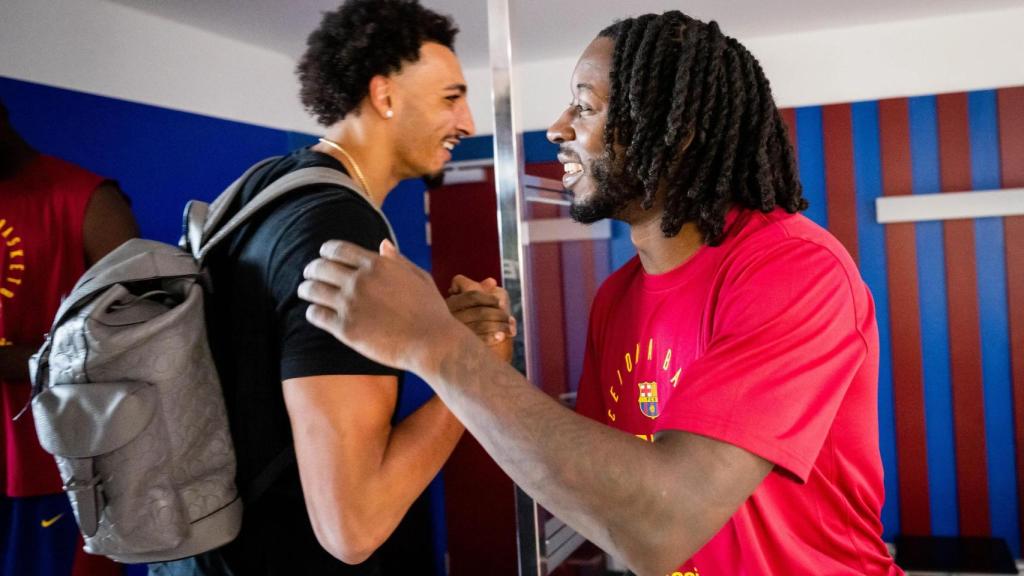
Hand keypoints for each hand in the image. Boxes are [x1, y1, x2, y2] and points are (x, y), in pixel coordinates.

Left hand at [299, 239, 464, 373]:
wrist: (433, 343)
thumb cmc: (431, 312)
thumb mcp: (419, 278)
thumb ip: (398, 260)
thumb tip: (383, 244)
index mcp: (376, 265)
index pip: (337, 249)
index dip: (326, 252)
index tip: (324, 257)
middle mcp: (359, 281)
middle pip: (319, 267)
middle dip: (312, 270)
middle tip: (310, 276)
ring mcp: (350, 304)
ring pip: (312, 289)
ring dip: (306, 289)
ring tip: (307, 292)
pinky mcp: (345, 329)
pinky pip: (315, 315)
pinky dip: (312, 312)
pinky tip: (317, 313)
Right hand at [446, 275, 514, 362]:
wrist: (447, 349)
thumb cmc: (462, 319)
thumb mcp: (467, 303)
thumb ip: (480, 290)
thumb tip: (492, 282)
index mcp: (450, 303)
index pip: (473, 296)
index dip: (489, 298)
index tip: (501, 302)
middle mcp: (450, 317)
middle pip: (480, 312)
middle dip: (499, 314)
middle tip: (510, 318)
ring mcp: (454, 332)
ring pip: (481, 326)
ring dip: (500, 326)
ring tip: (510, 330)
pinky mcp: (459, 346)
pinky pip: (479, 341)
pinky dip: (492, 338)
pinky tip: (501, 337)